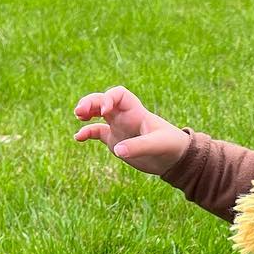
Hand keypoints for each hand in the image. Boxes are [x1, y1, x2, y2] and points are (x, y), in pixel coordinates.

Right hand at [74, 85, 189, 174]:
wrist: (175, 159)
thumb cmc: (171, 146)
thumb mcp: (157, 145)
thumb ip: (139, 147)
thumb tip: (118, 151)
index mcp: (136, 111)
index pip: (119, 95)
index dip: (109, 98)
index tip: (104, 111)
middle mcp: (125, 117)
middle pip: (103, 100)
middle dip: (90, 102)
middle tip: (80, 111)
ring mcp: (119, 128)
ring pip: (97, 114)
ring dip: (86, 112)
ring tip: (78, 115)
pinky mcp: (115, 141)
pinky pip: (97, 132)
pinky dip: (86, 133)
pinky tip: (78, 138)